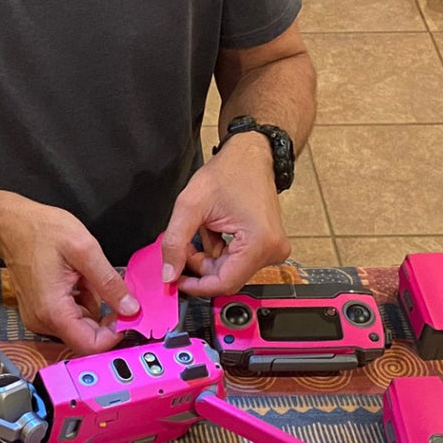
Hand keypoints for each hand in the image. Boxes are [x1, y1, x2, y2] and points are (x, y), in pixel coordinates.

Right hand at [0, 204, 139, 354]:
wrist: (11, 225)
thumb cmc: (41, 231)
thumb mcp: (84, 250)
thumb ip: (109, 282)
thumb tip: (130, 308)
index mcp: (53, 310)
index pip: (90, 345)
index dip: (114, 335)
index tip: (127, 316)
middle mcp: (43, 320)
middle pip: (86, 337)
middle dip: (105, 318)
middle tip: (113, 290)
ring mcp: (39, 317)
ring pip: (80, 326)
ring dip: (92, 305)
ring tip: (85, 276)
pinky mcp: (40, 311)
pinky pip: (70, 316)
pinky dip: (81, 301)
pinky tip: (77, 279)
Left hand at [161, 132, 289, 297]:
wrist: (251, 156)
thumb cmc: (228, 172)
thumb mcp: (190, 205)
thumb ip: (175, 242)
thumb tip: (169, 274)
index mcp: (259, 243)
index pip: (224, 283)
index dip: (197, 286)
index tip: (177, 280)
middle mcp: (272, 250)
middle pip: (226, 277)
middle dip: (200, 266)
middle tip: (183, 246)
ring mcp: (272, 249)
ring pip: (229, 271)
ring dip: (207, 257)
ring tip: (200, 230)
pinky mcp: (267, 246)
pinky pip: (236, 262)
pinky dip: (217, 251)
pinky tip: (213, 230)